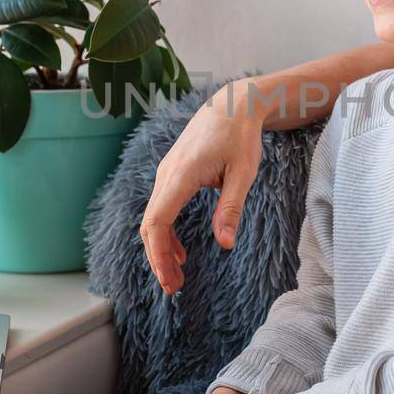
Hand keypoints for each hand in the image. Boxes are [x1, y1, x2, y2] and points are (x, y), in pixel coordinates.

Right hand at [140, 83, 264, 293]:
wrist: (232, 105)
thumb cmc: (240, 136)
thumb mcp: (243, 173)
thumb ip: (231, 208)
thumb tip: (225, 244)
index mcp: (181, 175)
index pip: (157, 221)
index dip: (159, 254)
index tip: (170, 279)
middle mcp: (166, 174)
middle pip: (150, 225)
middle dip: (158, 259)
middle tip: (174, 288)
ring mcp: (166, 174)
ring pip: (153, 218)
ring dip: (161, 249)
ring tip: (177, 277)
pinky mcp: (171, 174)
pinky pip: (161, 208)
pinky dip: (166, 233)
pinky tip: (180, 253)